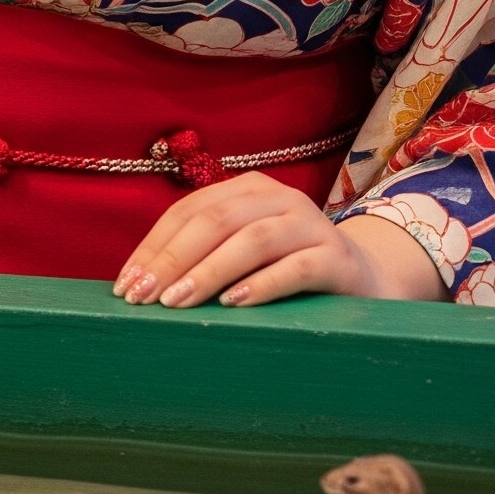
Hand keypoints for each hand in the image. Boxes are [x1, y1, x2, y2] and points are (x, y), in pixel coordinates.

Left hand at [112, 175, 445, 308]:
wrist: (369, 282)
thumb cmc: (289, 271)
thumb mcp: (244, 254)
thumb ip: (205, 253)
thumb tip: (142, 283)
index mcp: (247, 190)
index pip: (189, 211)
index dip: (153, 246)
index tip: (125, 284)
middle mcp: (279, 198)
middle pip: (215, 220)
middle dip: (172, 259)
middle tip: (143, 296)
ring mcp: (312, 225)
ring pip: (251, 240)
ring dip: (208, 271)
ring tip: (177, 301)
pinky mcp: (339, 258)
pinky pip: (296, 267)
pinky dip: (260, 284)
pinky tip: (233, 304)